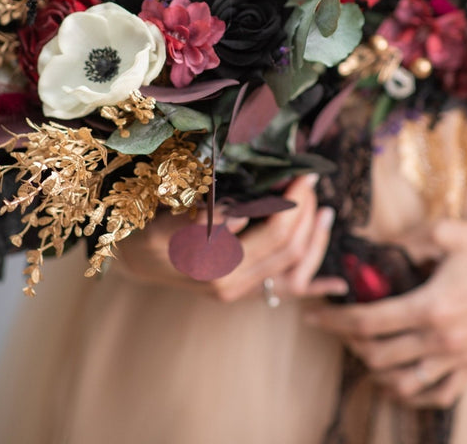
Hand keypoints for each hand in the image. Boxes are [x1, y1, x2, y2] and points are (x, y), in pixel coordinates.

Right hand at [116, 174, 346, 302]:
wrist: (130, 257)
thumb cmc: (141, 232)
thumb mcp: (160, 222)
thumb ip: (196, 220)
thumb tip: (236, 213)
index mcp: (217, 270)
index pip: (275, 237)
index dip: (295, 204)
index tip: (302, 175)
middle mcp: (234, 285)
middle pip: (290, 252)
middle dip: (306, 214)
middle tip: (310, 182)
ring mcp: (240, 290)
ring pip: (294, 271)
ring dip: (314, 240)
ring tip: (324, 212)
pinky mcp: (241, 288)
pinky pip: (284, 290)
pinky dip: (313, 286)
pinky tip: (337, 284)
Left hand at [304, 219, 466, 407]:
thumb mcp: (445, 232)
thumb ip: (405, 241)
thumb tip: (372, 246)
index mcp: (429, 306)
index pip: (367, 322)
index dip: (333, 320)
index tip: (312, 315)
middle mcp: (441, 339)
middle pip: (378, 355)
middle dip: (349, 342)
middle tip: (339, 327)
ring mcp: (458, 357)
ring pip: (403, 383)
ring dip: (376, 372)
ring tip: (364, 354)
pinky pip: (439, 394)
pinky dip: (414, 395)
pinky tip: (398, 383)